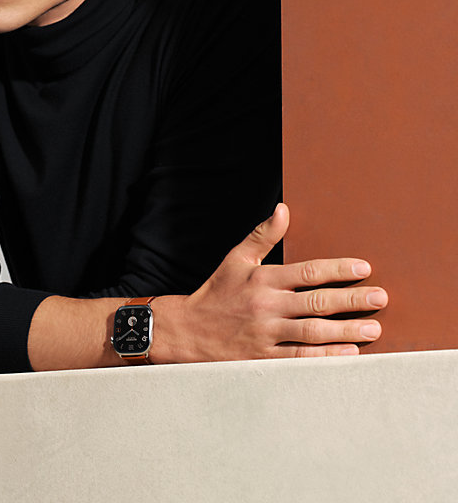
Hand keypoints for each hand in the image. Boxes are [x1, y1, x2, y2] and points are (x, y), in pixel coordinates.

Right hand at [150, 204, 388, 362]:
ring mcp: (265, 333)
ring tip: (373, 328)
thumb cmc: (216, 292)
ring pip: (313, 332)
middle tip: (380, 298)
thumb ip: (262, 235)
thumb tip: (283, 209)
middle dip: (352, 300)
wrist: (187, 330)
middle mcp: (266, 305)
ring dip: (346, 330)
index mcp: (262, 278)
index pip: (308, 272)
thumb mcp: (236, 259)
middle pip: (317, 302)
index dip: (338, 269)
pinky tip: (348, 353)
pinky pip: (300, 358)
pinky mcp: (263, 358)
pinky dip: (326, 356)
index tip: (364, 268)